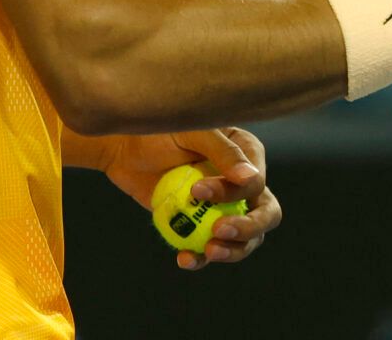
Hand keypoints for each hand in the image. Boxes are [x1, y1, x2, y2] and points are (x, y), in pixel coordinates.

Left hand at [93, 127, 282, 270]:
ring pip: (246, 239)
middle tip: (220, 231)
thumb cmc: (161, 131)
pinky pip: (209, 249)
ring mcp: (223, 207)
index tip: (197, 191)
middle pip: (265, 214)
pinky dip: (200, 259)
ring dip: (232, 251)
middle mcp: (241, 183)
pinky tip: (184, 259)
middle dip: (248, 228)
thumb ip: (224, 153)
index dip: (233, 194)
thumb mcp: (193, 133)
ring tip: (208, 251)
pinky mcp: (200, 225)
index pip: (256, 184)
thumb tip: (251, 179)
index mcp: (247, 154)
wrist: (126, 150)